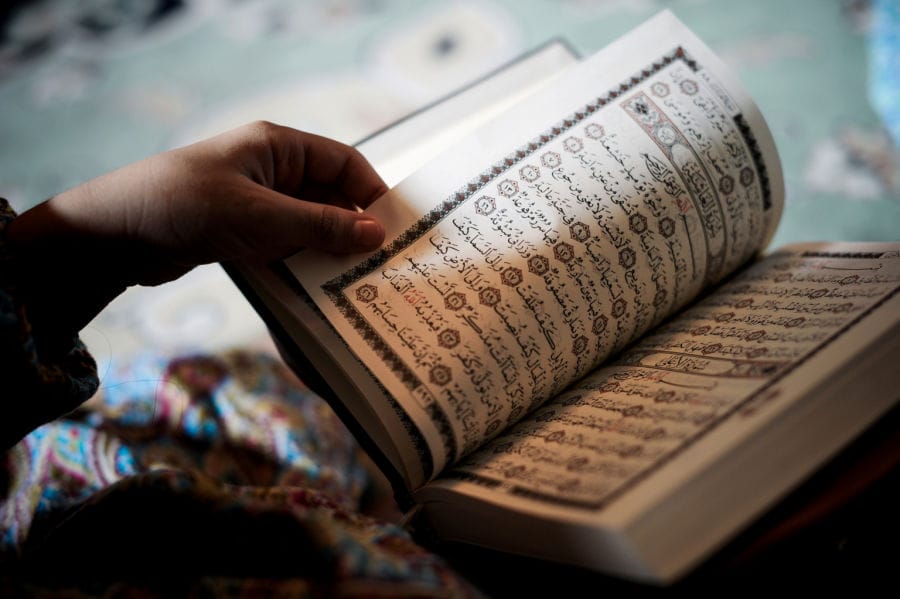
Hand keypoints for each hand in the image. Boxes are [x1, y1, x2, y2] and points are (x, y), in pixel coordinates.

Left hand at [7, 121, 388, 336]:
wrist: (114, 234)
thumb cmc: (185, 206)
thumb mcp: (260, 217)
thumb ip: (320, 226)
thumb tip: (376, 234)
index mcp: (278, 147)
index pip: (344, 163)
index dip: (372, 194)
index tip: (396, 230)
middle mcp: (272, 171)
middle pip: (330, 196)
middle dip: (354, 228)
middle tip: (382, 265)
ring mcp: (258, 203)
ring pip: (310, 226)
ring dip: (330, 251)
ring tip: (358, 283)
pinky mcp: (243, 233)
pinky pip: (287, 246)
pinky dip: (304, 264)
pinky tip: (320, 290)